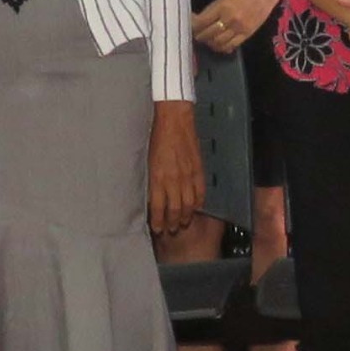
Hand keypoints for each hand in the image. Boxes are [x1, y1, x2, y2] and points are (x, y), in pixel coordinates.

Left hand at [146, 101, 203, 234]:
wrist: (175, 121)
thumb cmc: (158, 137)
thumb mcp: (149, 161)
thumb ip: (153, 180)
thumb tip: (153, 196)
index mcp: (158, 178)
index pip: (158, 207)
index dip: (158, 221)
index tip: (157, 228)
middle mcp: (173, 180)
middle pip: (175, 210)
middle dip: (173, 223)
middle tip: (171, 230)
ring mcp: (188, 176)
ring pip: (189, 204)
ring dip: (186, 216)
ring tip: (183, 223)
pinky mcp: (198, 170)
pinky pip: (200, 192)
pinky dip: (199, 202)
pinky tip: (196, 207)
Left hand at [194, 0, 283, 55]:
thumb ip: (213, 10)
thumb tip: (199, 20)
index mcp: (222, 6)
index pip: (201, 22)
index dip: (193, 26)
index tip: (190, 26)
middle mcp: (229, 19)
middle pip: (208, 34)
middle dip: (199, 36)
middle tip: (196, 34)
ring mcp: (239, 28)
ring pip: (218, 43)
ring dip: (209, 43)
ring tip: (207, 40)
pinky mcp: (247, 34)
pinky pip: (231, 45)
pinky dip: (222, 47)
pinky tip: (219, 45)